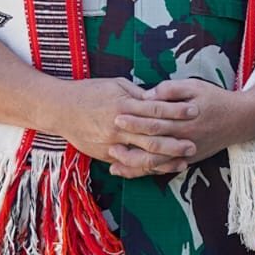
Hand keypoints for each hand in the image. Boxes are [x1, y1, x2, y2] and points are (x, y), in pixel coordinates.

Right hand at [53, 77, 195, 174]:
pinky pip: (129, 164)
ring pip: (143, 155)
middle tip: (194, 144)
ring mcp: (111, 142)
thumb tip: (160, 98)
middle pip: (153, 136)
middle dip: (175, 142)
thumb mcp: (116, 85)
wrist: (60, 109)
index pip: (157, 108)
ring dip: (165, 160)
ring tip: (182, 162)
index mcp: (124, 105)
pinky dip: (146, 168)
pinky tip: (160, 169)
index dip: (177, 110)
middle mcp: (119, 125)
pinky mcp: (105, 154)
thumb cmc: (90, 92)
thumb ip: (139, 94)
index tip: (195, 110)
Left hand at [115, 77, 248, 175]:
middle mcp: (184, 139)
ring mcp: (186, 153)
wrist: (241, 120)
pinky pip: (165, 169)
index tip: (118, 116)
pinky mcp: (188, 160)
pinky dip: (147, 172)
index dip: (136, 120)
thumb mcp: (196, 86)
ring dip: (135, 163)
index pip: (155, 121)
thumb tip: (148, 95)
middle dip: (130, 142)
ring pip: (157, 163)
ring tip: (113, 162)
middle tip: (109, 140)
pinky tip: (131, 171)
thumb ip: (172, 89)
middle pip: (153, 143)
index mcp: (184, 120)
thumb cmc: (216, 99)